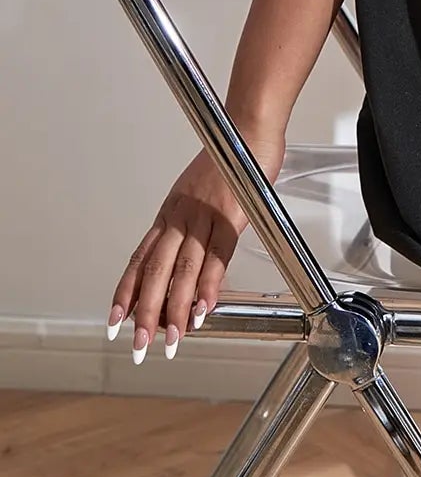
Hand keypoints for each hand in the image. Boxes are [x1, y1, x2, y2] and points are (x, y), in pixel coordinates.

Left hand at [107, 127, 285, 362]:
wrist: (249, 130)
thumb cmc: (230, 158)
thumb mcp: (199, 192)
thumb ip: (193, 223)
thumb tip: (190, 255)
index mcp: (170, 212)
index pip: (140, 259)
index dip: (126, 292)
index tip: (115, 322)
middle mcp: (180, 216)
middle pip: (155, 270)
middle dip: (145, 312)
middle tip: (139, 346)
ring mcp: (204, 215)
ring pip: (182, 269)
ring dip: (175, 307)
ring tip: (171, 339)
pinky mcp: (231, 214)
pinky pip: (217, 256)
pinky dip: (209, 285)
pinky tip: (203, 309)